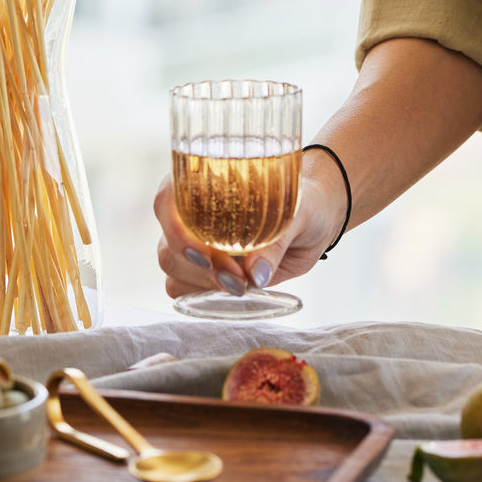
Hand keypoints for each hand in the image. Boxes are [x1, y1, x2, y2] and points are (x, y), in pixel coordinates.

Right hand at [153, 163, 345, 299]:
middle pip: (167, 247)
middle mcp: (190, 215)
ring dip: (201, 286)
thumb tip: (255, 274)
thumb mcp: (297, 212)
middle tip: (237, 279)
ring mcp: (196, 245)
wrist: (314, 220)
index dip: (176, 231)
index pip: (166, 202)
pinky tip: (236, 292)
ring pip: (173, 272)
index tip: (205, 255)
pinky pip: (187, 290)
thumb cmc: (303, 202)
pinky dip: (205, 297)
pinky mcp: (207, 272)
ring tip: (241, 286)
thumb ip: (276, 240)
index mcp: (201, 183)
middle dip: (196, 269)